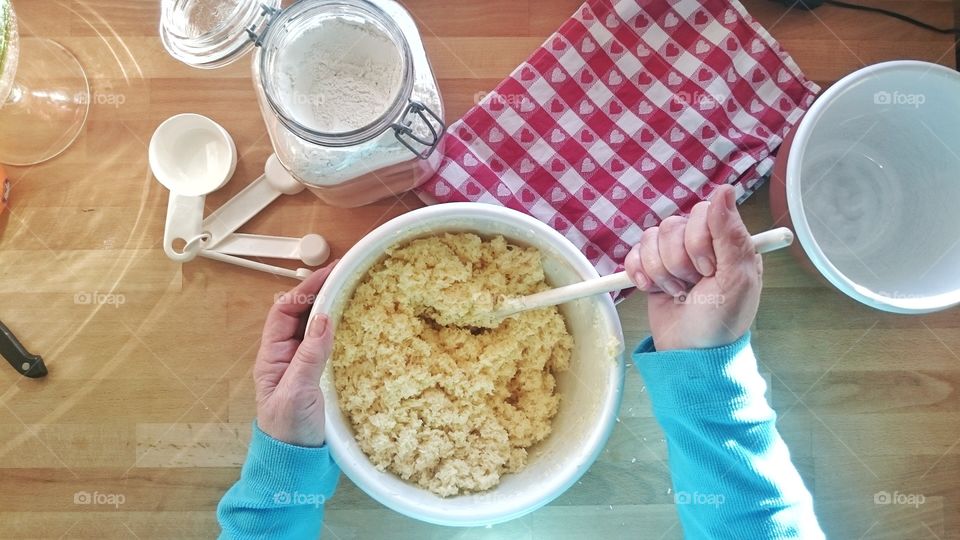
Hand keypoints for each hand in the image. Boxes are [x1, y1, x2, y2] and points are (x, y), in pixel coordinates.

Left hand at [254, 263, 336, 446]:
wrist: (295, 464)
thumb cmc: (289, 430)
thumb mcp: (297, 392)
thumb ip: (309, 356)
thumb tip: (324, 317)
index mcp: (272, 356)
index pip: (284, 311)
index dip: (304, 290)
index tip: (328, 274)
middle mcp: (286, 356)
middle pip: (300, 315)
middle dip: (320, 292)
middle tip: (347, 275)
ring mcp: (303, 366)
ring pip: (315, 328)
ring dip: (331, 308)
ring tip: (354, 291)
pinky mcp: (320, 378)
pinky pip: (328, 345)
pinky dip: (341, 330)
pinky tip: (357, 324)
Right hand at [624, 185, 761, 350]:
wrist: (690, 354)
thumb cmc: (720, 321)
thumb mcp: (736, 279)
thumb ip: (730, 234)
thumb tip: (723, 188)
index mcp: (727, 240)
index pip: (701, 213)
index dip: (698, 243)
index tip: (709, 271)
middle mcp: (701, 242)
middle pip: (672, 226)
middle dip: (678, 263)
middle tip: (693, 286)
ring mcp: (674, 255)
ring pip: (650, 239)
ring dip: (661, 272)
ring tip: (677, 292)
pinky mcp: (651, 268)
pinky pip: (634, 253)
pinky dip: (639, 273)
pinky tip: (653, 290)